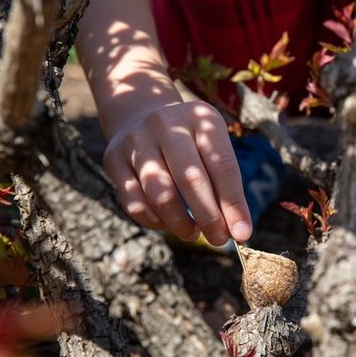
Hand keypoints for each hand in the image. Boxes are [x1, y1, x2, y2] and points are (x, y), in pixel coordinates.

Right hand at [102, 101, 251, 244]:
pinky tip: (168, 223)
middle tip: (219, 240)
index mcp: (200, 117)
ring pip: (160, 194)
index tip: (242, 234)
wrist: (141, 116)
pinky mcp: (113, 159)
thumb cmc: (189, 142)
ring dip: (180, 223)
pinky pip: (134, 203)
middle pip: (190, 180)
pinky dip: (155, 221)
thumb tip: (238, 231)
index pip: (222, 166)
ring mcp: (136, 140)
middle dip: (209, 217)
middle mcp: (166, 123)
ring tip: (193, 233)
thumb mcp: (212, 149)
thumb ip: (226, 187)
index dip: (233, 204)